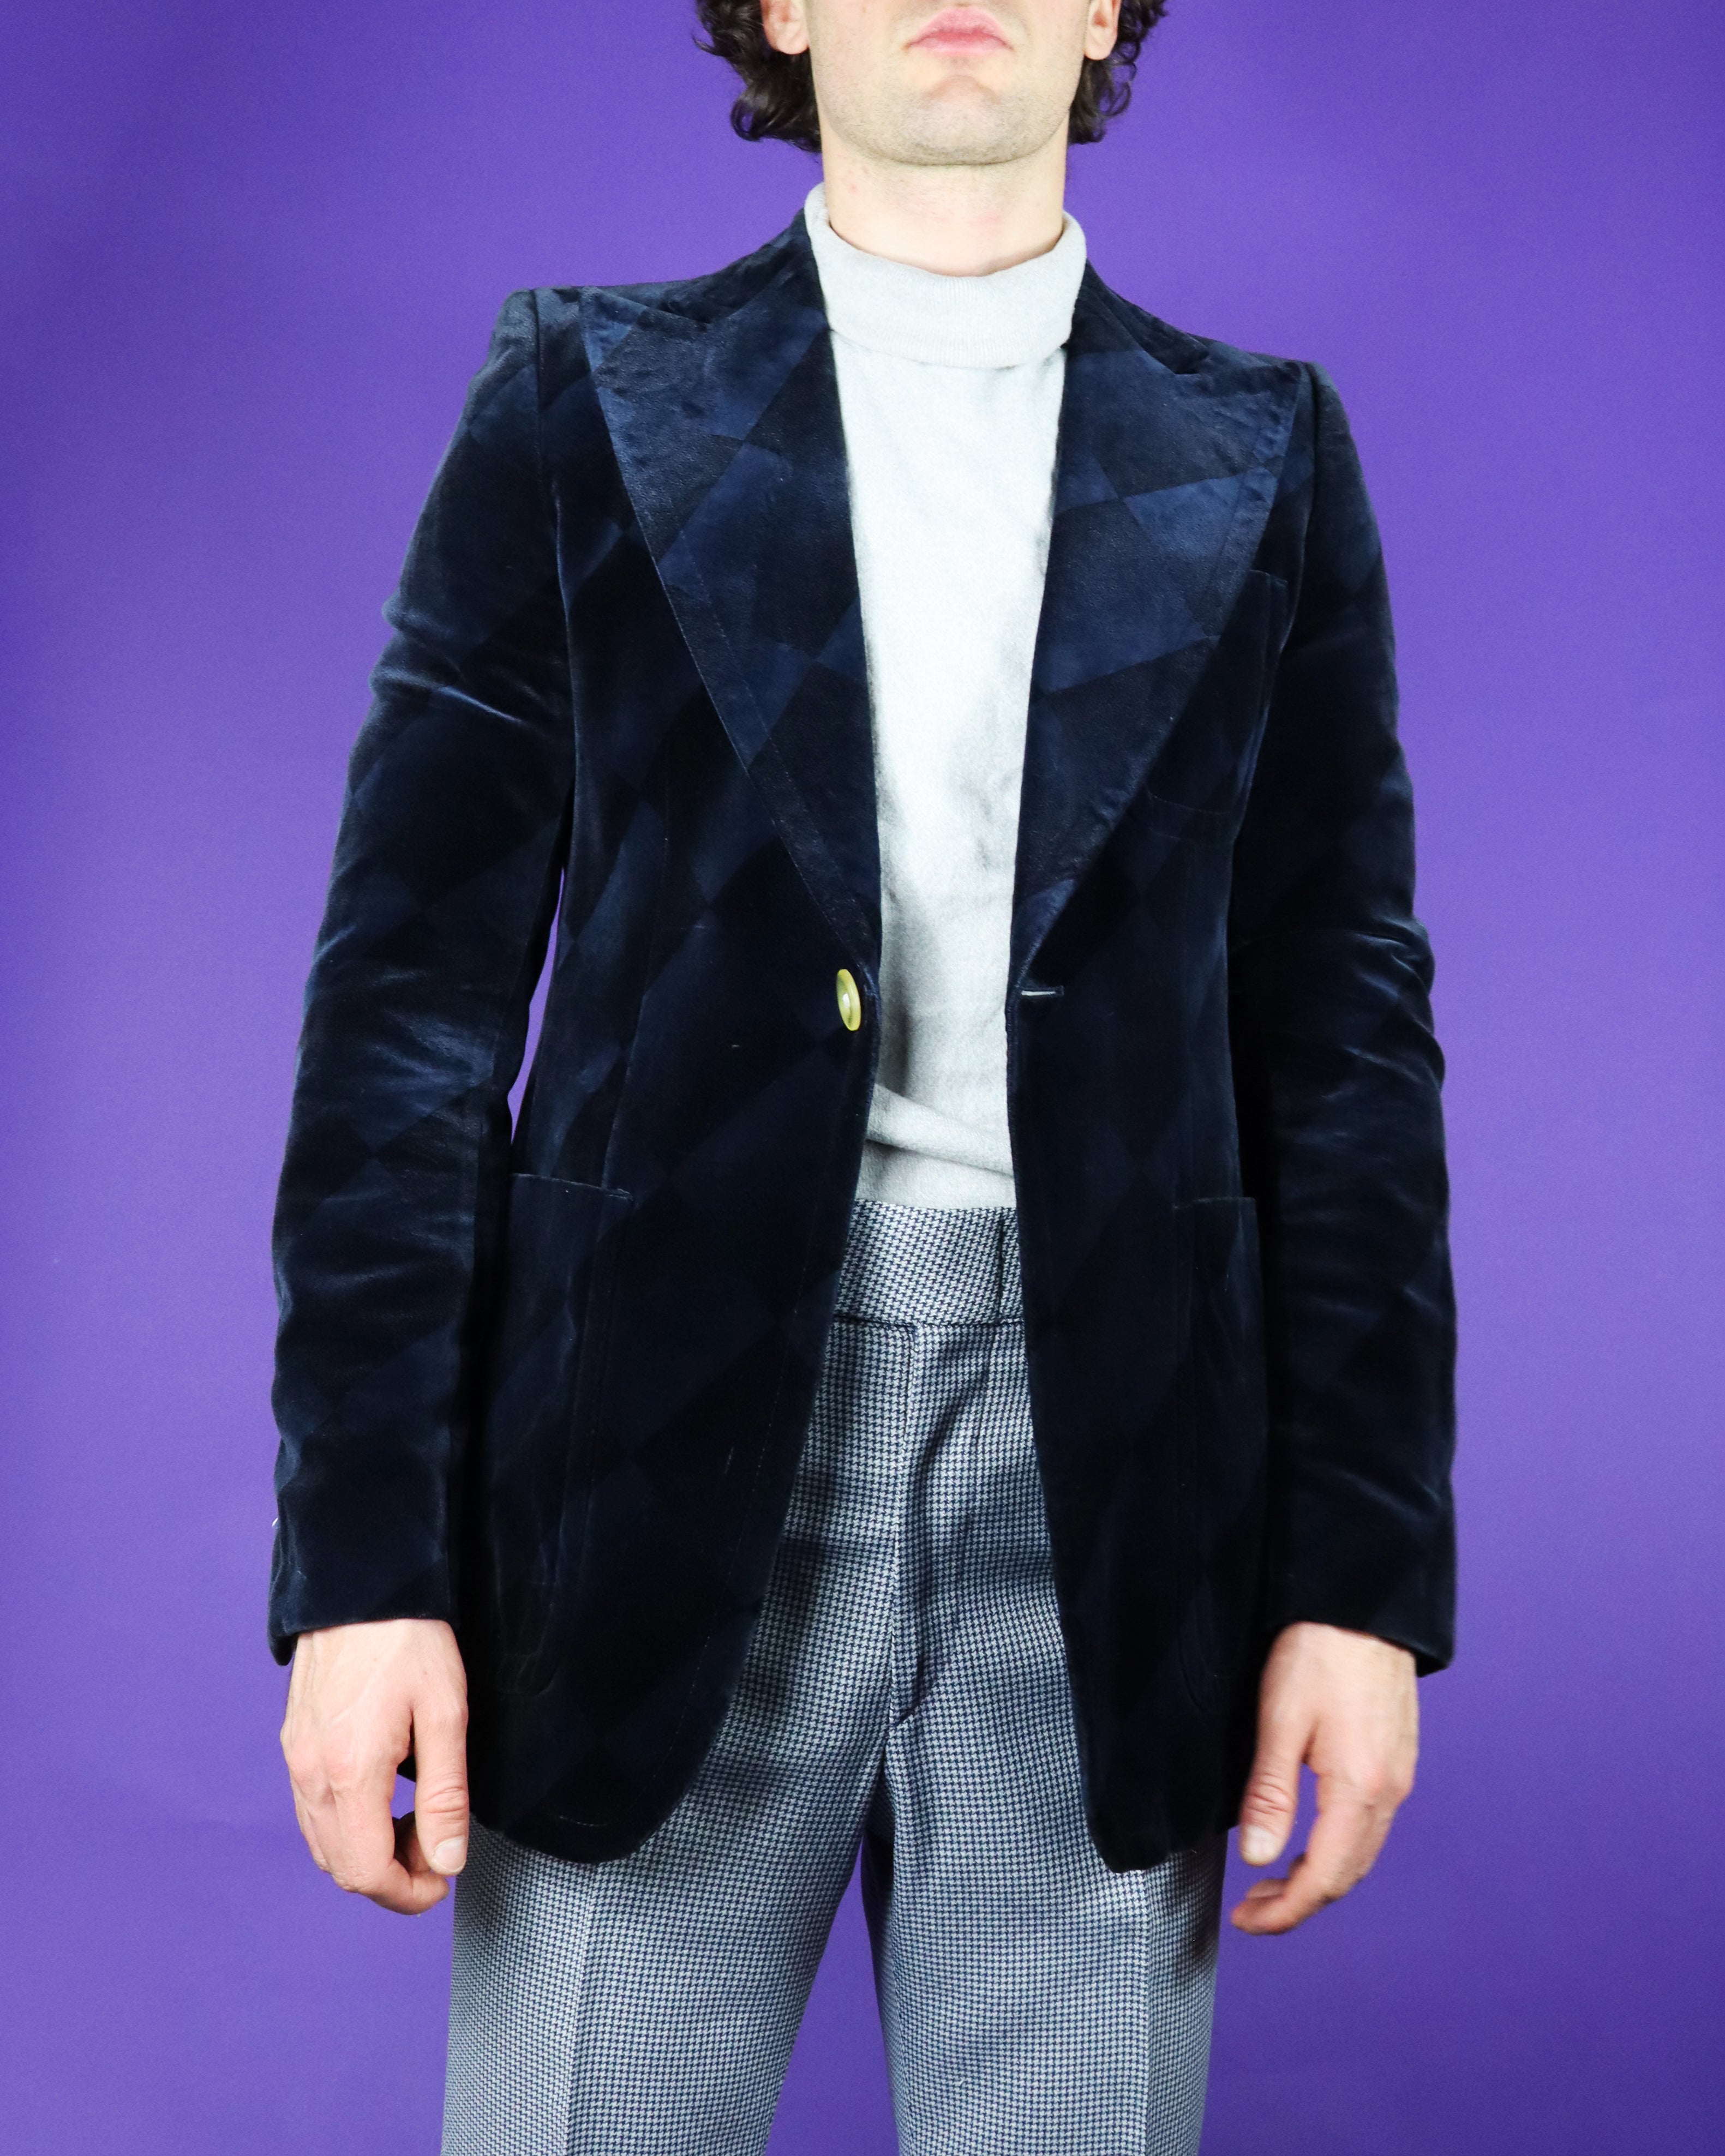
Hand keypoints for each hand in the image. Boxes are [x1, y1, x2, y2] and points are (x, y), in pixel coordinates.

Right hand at [280, 1617, 469, 1914]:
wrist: (362, 1585)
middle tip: (435, 1849)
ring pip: (323, 1844)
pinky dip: (347, 1827)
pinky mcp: (293, 1743)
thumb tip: (447, 1862)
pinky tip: (383, 1800)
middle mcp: (310, 1773)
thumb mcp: (446, 1715)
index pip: (366, 1872)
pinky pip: (312, 1812)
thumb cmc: (410, 1640)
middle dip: (390, 1878)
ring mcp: (295, 1759)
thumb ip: (446, 1796)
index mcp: (349, 1771)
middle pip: (340, 1867)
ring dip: (367, 1854)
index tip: (442, 1881)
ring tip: (414, 1824)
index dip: (407, 1894)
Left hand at [1231, 1620, 1416, 1935]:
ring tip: (1272, 1883)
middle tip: (1252, 1910)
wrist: (1361, 1602)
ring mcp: (1399, 1776)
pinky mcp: (1396, 1758)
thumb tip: (1258, 1858)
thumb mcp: (1279, 1721)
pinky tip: (1309, 1842)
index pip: (1325, 1878)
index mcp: (1360, 1788)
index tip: (1247, 1923)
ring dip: (1319, 1878)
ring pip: (1361, 1852)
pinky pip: (1370, 1825)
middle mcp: (1390, 1791)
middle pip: (1348, 1875)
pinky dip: (1338, 1849)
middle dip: (1299, 1902)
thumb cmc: (1317, 1651)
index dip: (1285, 1911)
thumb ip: (1270, 1794)